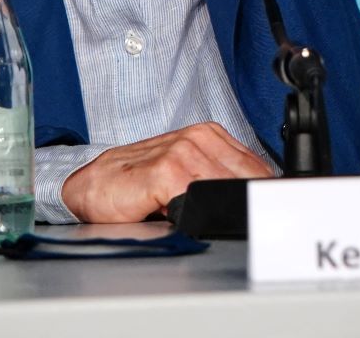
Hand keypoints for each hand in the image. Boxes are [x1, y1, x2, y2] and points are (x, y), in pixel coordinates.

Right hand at [61, 122, 274, 222]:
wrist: (91, 186)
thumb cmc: (135, 185)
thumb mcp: (184, 178)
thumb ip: (217, 182)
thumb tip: (251, 204)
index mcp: (210, 136)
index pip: (256, 168)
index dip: (262, 194)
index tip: (267, 211)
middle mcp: (200, 138)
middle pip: (248, 179)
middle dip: (247, 204)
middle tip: (243, 223)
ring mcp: (184, 151)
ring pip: (227, 189)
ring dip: (219, 210)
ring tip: (196, 217)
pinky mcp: (166, 170)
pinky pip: (198, 200)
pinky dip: (194, 214)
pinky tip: (179, 216)